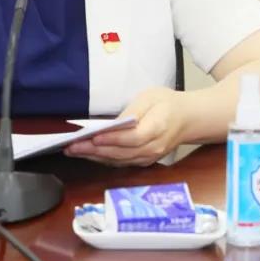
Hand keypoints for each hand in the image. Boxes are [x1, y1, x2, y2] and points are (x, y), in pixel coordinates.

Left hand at [64, 87, 189, 165]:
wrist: (187, 119)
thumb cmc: (167, 104)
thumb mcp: (150, 97)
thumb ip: (132, 112)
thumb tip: (112, 125)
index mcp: (158, 128)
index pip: (132, 138)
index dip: (112, 140)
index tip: (93, 137)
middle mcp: (153, 148)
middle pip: (121, 153)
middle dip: (94, 151)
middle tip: (71, 147)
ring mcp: (148, 158)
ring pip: (118, 161)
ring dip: (94, 157)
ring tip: (72, 151)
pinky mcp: (143, 161)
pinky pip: (120, 163)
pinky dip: (102, 159)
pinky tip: (87, 154)